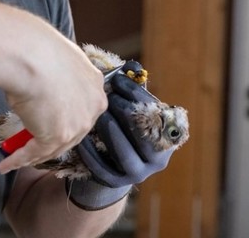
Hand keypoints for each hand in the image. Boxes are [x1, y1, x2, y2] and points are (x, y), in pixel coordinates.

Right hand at [0, 39, 106, 174]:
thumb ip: (56, 77)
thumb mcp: (54, 59)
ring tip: (14, 156)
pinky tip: (7, 163)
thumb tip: (40, 88)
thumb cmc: (36, 47)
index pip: (81, 108)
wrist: (29, 52)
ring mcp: (77, 122)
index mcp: (94, 83)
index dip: (62, 118)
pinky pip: (35, 152)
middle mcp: (92, 105)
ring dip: (31, 153)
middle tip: (28, 142)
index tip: (45, 122)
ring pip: (54, 146)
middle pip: (71, 131)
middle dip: (48, 139)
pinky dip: (19, 159)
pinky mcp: (57, 135)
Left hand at [69, 67, 174, 208]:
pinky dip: (90, 152)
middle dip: (125, 112)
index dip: (137, 94)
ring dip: (111, 132)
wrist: (114, 161)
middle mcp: (158, 159)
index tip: (118, 80)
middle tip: (107, 96)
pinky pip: (102, 168)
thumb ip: (133, 89)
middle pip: (144, 136)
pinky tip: (81, 136)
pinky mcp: (116, 183)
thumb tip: (131, 66)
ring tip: (98, 115)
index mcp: (167, 137)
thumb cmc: (126, 125)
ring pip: (125, 154)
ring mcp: (138, 173)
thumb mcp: (133, 108)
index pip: (157, 114)